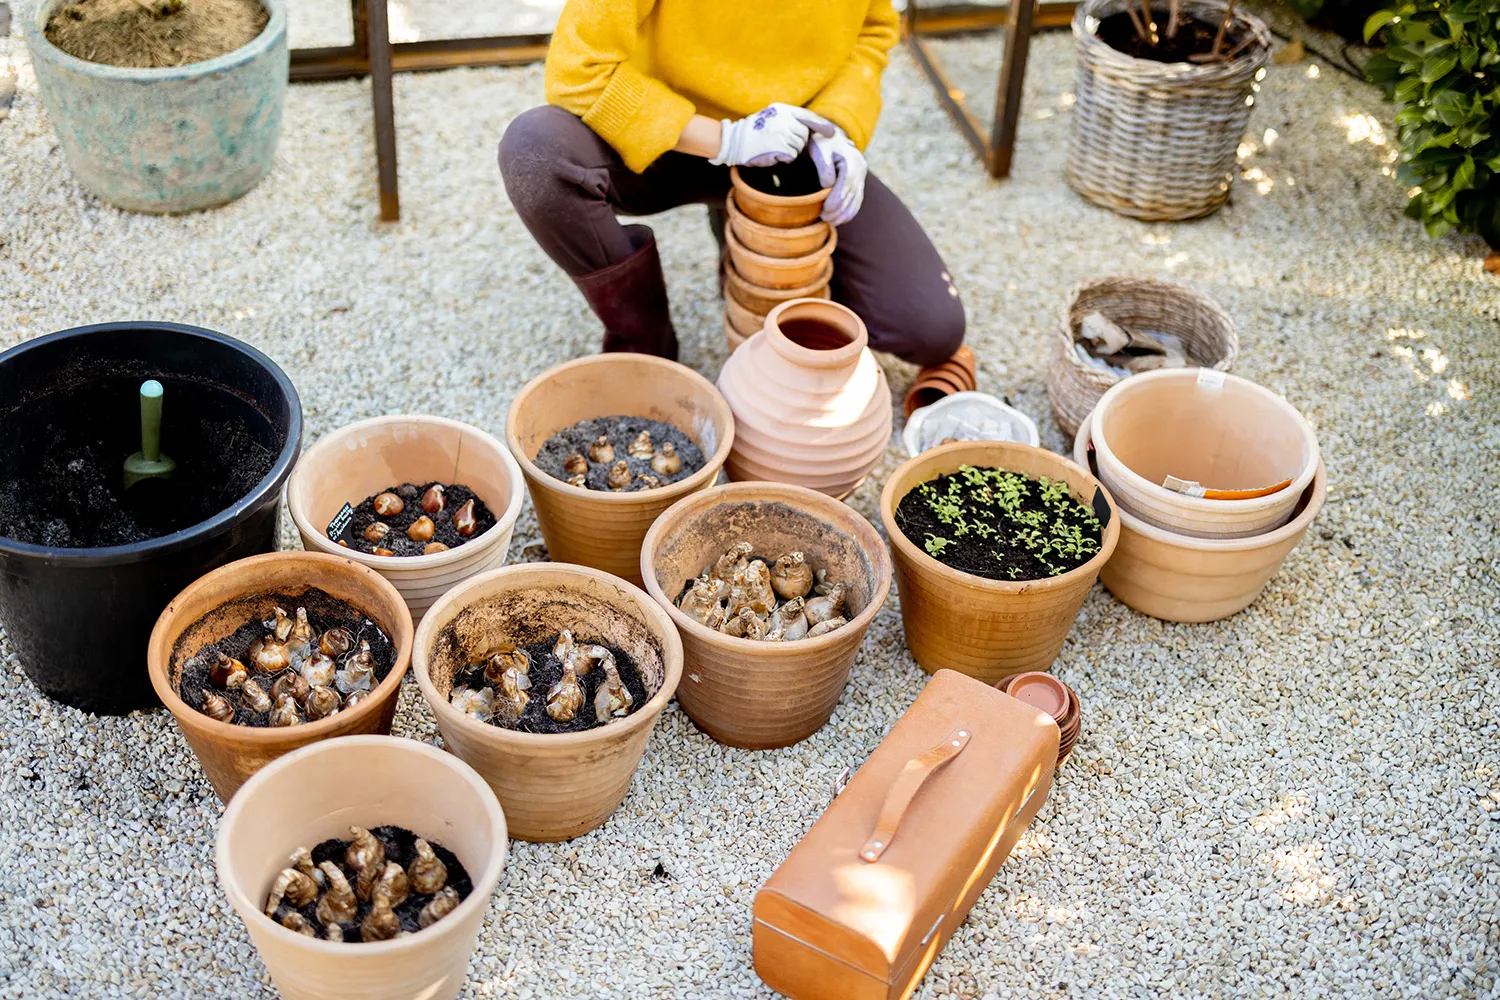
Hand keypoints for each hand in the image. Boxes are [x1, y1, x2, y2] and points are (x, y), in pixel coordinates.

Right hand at [710, 103, 834, 167]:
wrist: (734, 141)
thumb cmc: (754, 132)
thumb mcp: (772, 117)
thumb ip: (789, 120)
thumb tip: (809, 130)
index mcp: (783, 110)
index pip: (807, 116)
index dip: (821, 125)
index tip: (831, 133)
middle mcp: (784, 119)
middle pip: (804, 135)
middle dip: (798, 142)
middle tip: (781, 143)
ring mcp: (782, 132)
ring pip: (799, 146)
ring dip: (790, 151)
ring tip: (773, 147)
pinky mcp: (779, 146)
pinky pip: (790, 156)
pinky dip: (783, 158)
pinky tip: (771, 153)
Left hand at [807, 126, 867, 225]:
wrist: (831, 136)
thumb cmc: (822, 143)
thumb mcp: (820, 150)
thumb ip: (824, 167)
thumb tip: (828, 185)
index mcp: (851, 161)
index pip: (845, 186)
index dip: (835, 201)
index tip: (824, 212)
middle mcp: (860, 169)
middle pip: (852, 195)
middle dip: (839, 211)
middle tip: (825, 219)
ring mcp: (862, 175)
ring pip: (857, 200)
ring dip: (845, 214)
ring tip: (831, 221)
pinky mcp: (860, 181)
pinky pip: (858, 199)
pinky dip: (850, 211)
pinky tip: (840, 219)